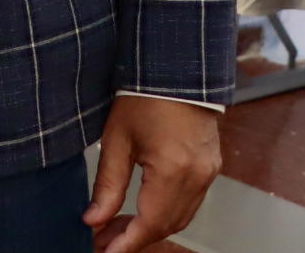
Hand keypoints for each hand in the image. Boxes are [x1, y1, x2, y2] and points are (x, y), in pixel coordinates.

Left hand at [85, 94, 221, 251]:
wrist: (175, 70)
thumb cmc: (143, 96)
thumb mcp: (116, 139)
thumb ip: (107, 183)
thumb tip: (93, 219)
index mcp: (173, 170)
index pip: (150, 223)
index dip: (127, 243)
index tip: (105, 252)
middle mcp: (197, 176)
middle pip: (167, 225)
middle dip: (135, 238)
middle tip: (105, 242)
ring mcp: (208, 173)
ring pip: (181, 217)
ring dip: (151, 227)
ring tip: (118, 229)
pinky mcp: (211, 167)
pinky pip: (190, 202)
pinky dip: (167, 212)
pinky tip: (142, 211)